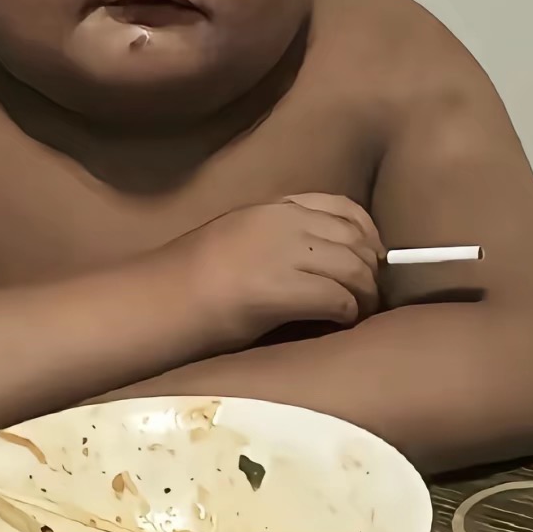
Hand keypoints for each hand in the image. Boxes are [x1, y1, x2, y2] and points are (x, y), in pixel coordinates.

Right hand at [163, 193, 383, 353]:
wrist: (161, 300)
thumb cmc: (194, 276)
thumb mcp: (241, 235)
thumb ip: (283, 236)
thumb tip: (328, 258)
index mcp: (276, 207)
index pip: (345, 209)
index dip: (368, 236)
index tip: (371, 260)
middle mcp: (285, 223)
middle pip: (357, 241)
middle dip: (371, 271)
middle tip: (368, 297)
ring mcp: (284, 253)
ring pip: (355, 270)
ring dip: (364, 296)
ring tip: (358, 313)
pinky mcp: (282, 290)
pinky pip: (339, 299)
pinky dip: (347, 314)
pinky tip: (339, 324)